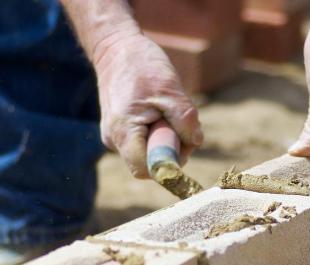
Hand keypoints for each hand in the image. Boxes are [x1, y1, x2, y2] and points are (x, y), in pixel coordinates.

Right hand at [92, 33, 201, 178]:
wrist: (116, 48)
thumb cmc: (141, 65)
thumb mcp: (170, 89)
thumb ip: (185, 120)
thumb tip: (195, 142)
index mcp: (123, 132)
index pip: (146, 169)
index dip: (169, 163)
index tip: (184, 143)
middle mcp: (114, 140)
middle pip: (149, 163)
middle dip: (172, 148)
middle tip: (179, 121)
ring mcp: (115, 136)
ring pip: (149, 152)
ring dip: (167, 137)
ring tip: (167, 109)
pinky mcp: (121, 131)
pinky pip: (145, 141)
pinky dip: (158, 130)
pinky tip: (159, 110)